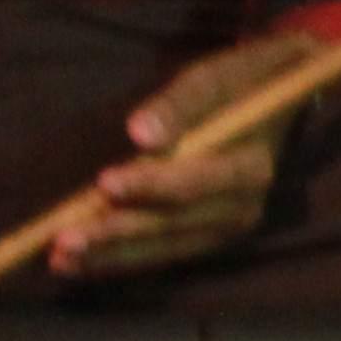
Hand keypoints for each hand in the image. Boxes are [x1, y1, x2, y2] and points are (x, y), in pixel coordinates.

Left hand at [46, 27, 320, 279]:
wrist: (280, 100)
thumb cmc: (242, 82)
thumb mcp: (218, 75)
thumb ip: (181, 102)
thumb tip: (140, 132)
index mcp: (251, 165)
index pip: (195, 182)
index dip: (151, 185)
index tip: (105, 183)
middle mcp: (244, 206)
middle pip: (174, 224)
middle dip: (117, 233)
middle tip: (64, 240)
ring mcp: (226, 228)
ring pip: (163, 247)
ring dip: (110, 256)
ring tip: (60, 260)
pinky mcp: (208, 238)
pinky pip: (161, 255)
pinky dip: (119, 260)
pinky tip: (80, 266)